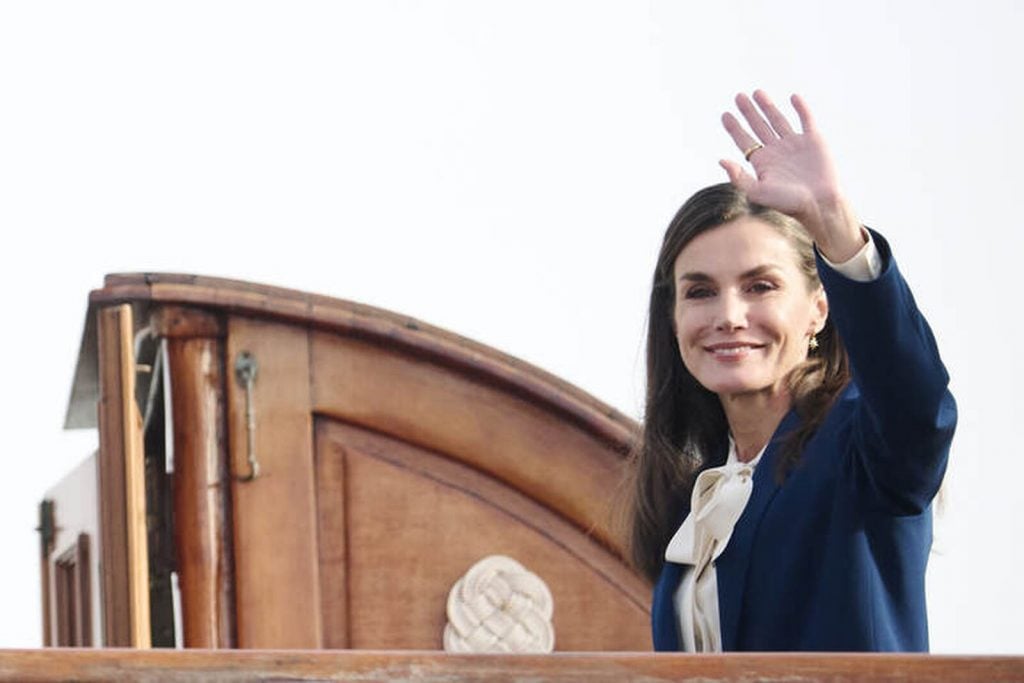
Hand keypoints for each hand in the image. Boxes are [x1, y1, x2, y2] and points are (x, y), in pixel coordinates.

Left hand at [720, 90, 863, 262]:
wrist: (820, 204)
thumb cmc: (789, 203)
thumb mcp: (758, 192)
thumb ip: (739, 177)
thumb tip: (720, 159)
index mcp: (762, 163)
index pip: (744, 141)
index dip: (734, 127)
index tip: (724, 114)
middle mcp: (777, 151)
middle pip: (759, 126)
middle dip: (748, 112)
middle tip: (738, 96)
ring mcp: (795, 145)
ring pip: (778, 120)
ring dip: (768, 106)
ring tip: (757, 92)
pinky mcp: (814, 141)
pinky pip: (806, 120)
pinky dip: (800, 108)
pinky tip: (793, 97)